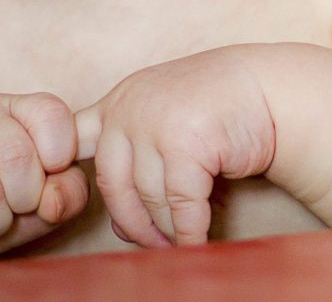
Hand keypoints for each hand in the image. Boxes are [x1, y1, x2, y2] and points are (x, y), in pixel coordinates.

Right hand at [0, 93, 88, 263]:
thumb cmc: (3, 200)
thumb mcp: (46, 194)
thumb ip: (69, 191)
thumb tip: (52, 202)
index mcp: (17, 108)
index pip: (51, 113)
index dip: (61, 153)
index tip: (51, 172)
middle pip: (17, 157)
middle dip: (25, 198)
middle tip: (15, 205)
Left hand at [76, 48, 275, 247]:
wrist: (267, 88)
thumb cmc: (216, 110)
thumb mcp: (164, 119)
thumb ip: (135, 160)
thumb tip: (119, 226)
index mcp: (119, 100)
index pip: (72, 141)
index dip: (63, 172)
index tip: (72, 197)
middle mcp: (130, 107)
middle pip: (112, 185)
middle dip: (133, 222)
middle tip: (153, 243)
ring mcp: (156, 122)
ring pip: (149, 200)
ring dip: (165, 231)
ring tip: (179, 243)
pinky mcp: (186, 141)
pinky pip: (181, 206)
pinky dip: (190, 232)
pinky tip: (199, 241)